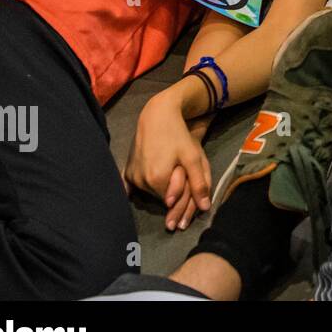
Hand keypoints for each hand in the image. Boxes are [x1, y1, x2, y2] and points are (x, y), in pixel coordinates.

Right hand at [125, 90, 212, 231]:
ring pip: (152, 192)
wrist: (157, 115)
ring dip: (162, 190)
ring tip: (171, 179)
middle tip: (179, 207)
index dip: (184, 203)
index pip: (174, 202)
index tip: (184, 216)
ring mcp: (132, 176)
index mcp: (158, 180)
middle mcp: (142, 181)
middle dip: (175, 197)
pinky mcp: (127, 171)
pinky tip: (135, 198)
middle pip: (163, 198)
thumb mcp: (194, 158)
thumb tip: (205, 208)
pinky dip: (138, 191)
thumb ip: (199, 184)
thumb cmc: (178, 135)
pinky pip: (133, 187)